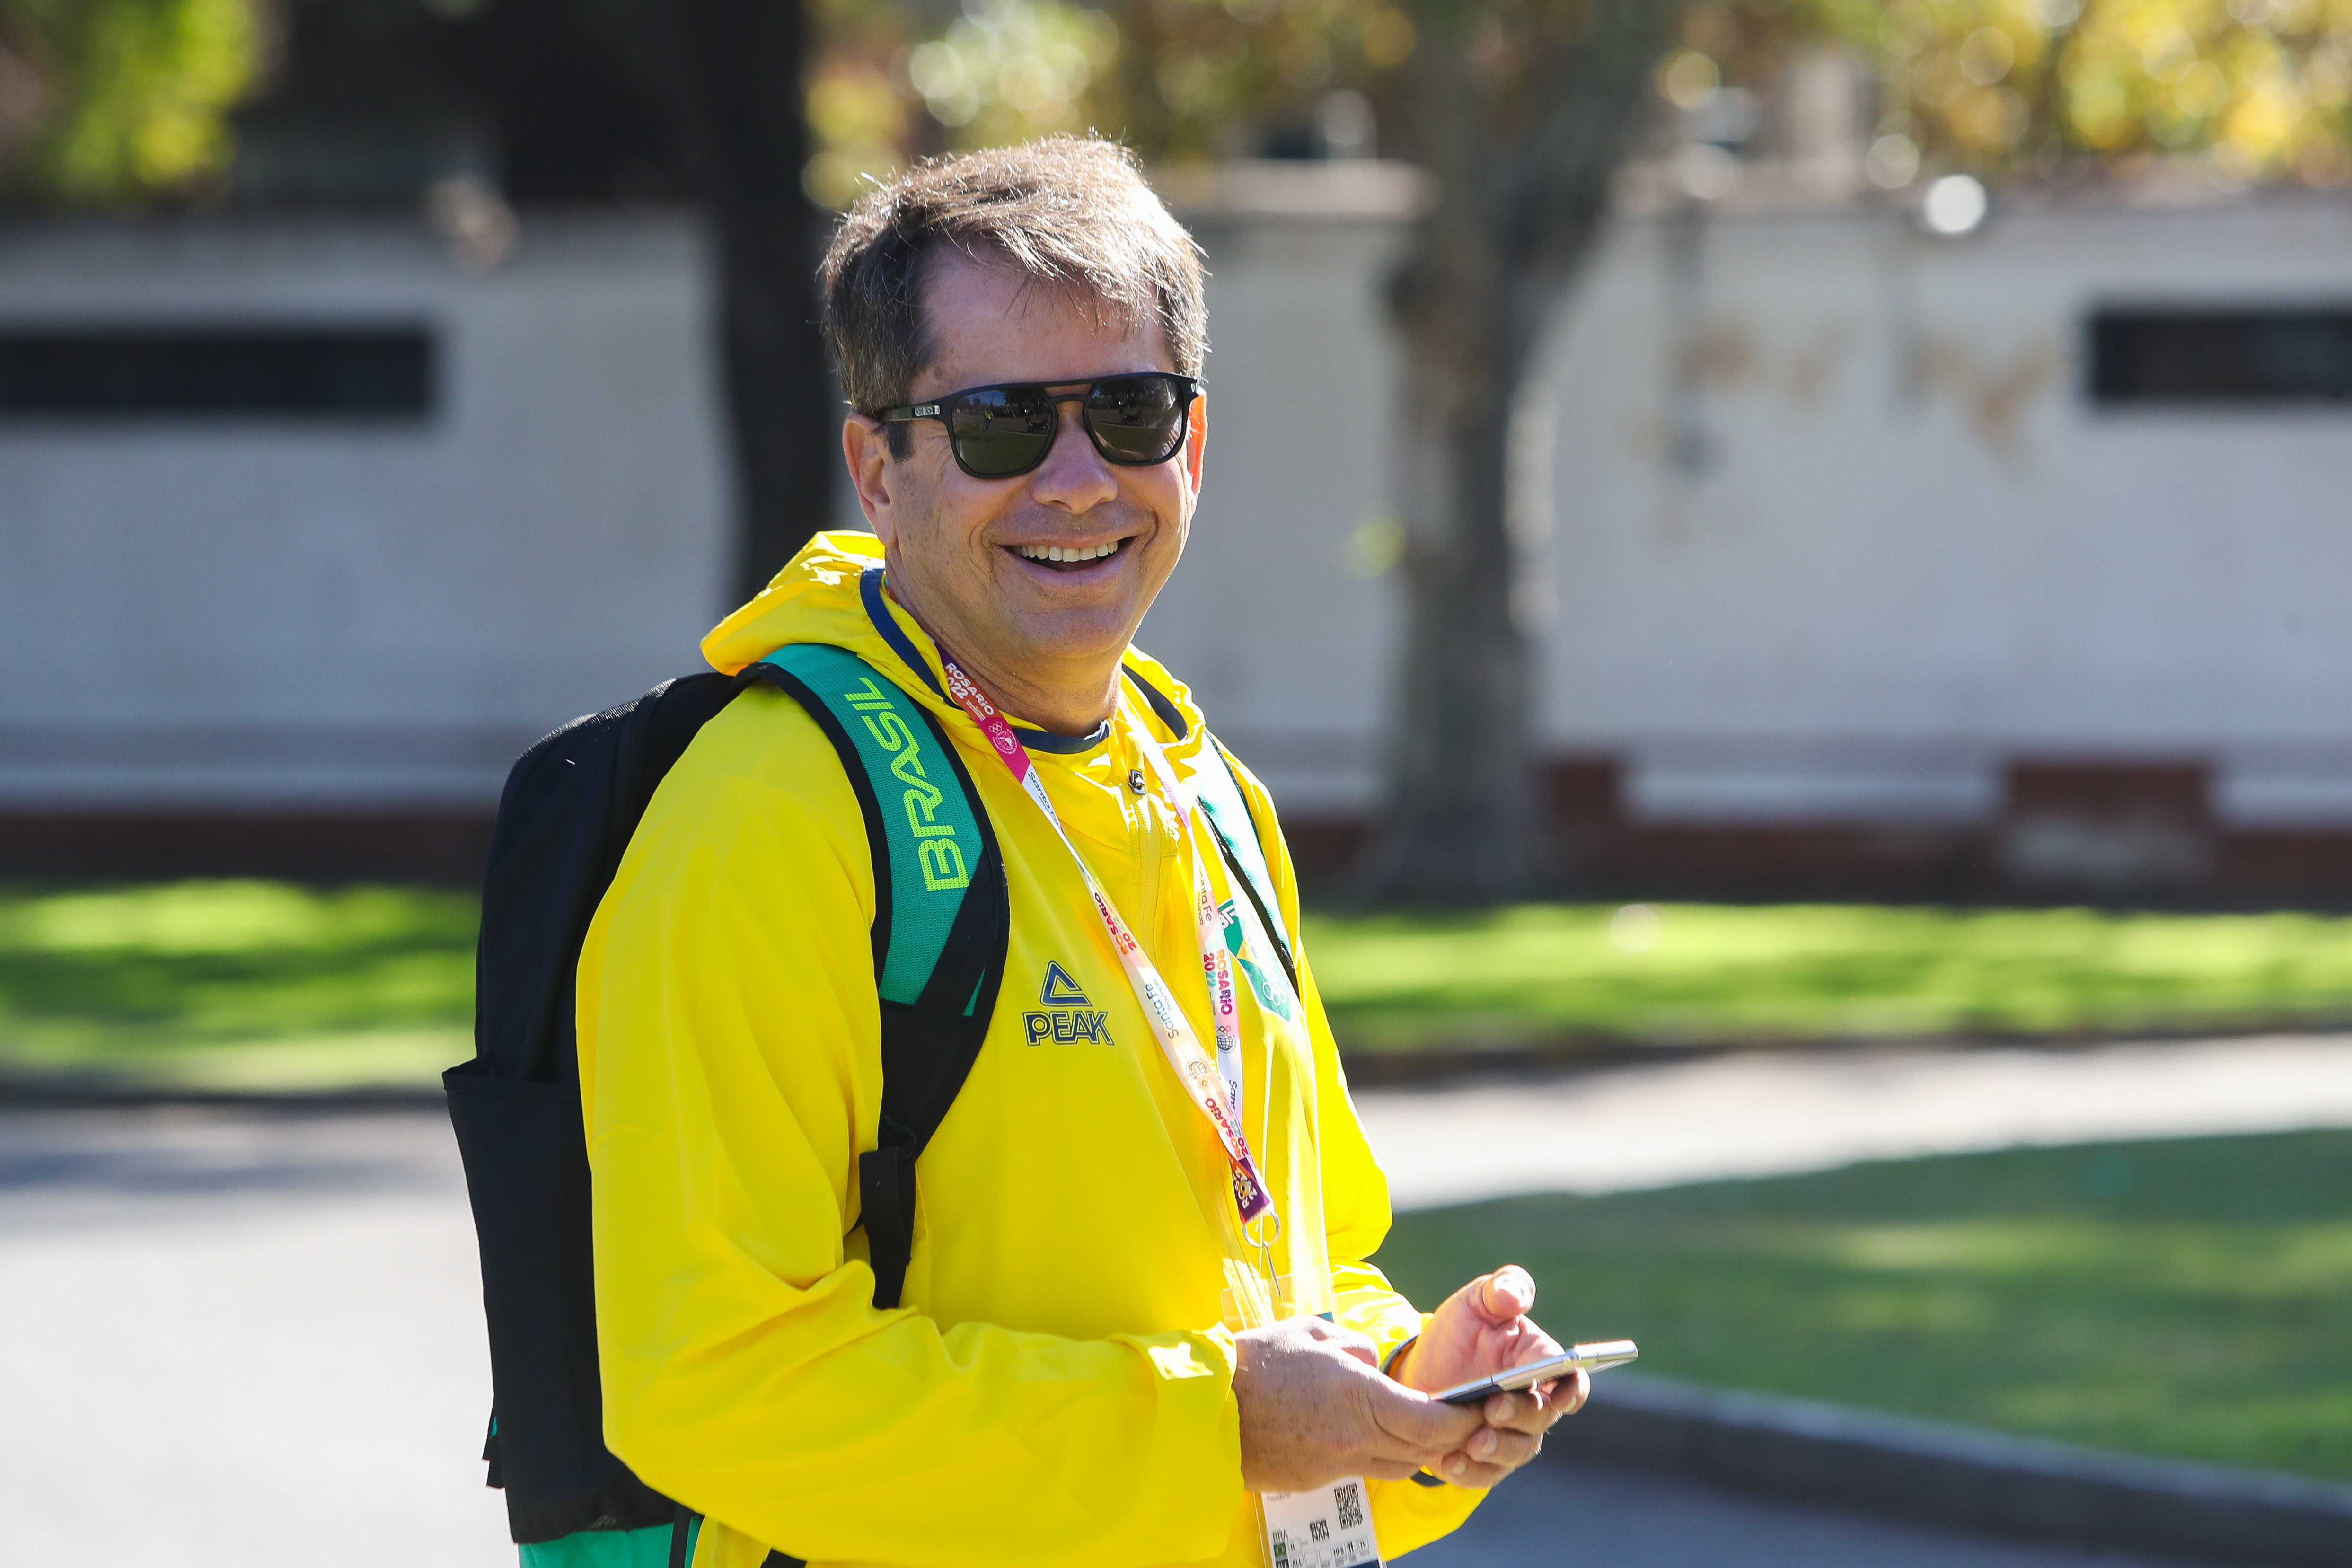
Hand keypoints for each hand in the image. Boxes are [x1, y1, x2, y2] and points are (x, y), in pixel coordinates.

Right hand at [1232, 1315, 1483, 1492]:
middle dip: (1450, 1436)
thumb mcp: (1313, 1333)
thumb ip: (1357, 1349)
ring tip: (1413, 1422)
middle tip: (1461, 1417)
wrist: (1206, 1407)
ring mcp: (1335, 1464)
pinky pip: (1362, 1469)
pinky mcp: (1315, 1478)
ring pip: (1398, 1464)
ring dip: (1414, 1447)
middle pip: (1424, 1449)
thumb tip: (1375, 1365)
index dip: (1463, 1418)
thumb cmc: (1257, 1362)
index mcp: (1360, 1398)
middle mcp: (1355, 1439)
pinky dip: (1374, 1453)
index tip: (1476, 1405)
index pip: (1434, 1422)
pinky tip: (1360, 1431)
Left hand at [1388, 1265, 1588, 1488]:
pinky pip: (1485, 1473)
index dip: (1571, 1390)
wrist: (1420, 1365)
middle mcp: (1532, 1402)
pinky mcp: (1484, 1457)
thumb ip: (1501, 1289)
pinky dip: (1470, 1472)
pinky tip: (1449, 1462)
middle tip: (1492, 1409)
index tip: (1559, 1394)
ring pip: (1518, 1450)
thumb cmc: (1459, 1331)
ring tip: (1472, 1443)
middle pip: (1542, 1418)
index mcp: (1538, 1362)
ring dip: (1499, 1449)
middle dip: (1520, 1415)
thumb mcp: (1475, 1301)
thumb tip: (1515, 1298)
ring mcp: (1510, 1433)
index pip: (1571, 1380)